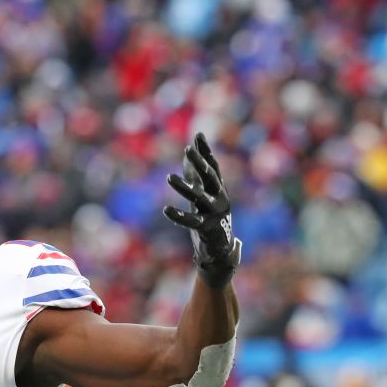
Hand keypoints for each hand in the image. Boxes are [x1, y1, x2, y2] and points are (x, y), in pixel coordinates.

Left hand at [163, 133, 241, 288]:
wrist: (220, 250)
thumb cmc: (209, 218)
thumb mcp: (202, 194)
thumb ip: (196, 174)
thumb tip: (189, 150)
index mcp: (218, 189)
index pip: (213, 166)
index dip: (205, 151)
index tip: (197, 136)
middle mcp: (220, 199)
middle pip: (210, 177)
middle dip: (199, 163)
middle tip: (187, 150)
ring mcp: (215, 214)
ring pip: (199, 197)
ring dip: (184, 187)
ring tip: (169, 177)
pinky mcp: (207, 229)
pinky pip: (191, 221)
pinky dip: (178, 216)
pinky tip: (166, 210)